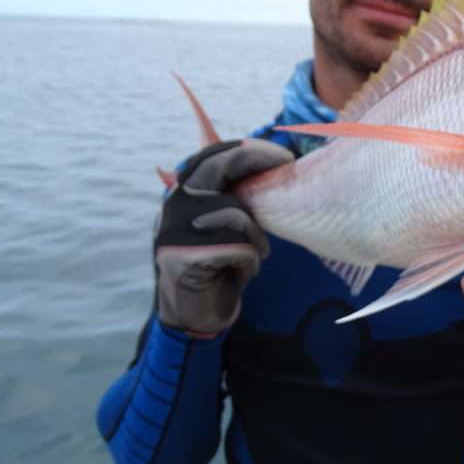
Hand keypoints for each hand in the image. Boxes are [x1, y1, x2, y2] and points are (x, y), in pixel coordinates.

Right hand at [154, 139, 293, 335]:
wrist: (196, 312)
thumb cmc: (220, 263)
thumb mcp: (227, 223)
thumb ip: (236, 196)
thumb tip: (273, 164)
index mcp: (183, 193)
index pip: (212, 156)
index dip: (248, 151)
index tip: (283, 156)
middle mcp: (174, 206)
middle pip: (218, 169)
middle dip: (258, 163)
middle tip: (289, 166)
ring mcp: (175, 231)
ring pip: (236, 215)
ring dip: (256, 237)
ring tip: (255, 253)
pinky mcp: (184, 259)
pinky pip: (237, 249)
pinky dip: (249, 261)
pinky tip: (243, 270)